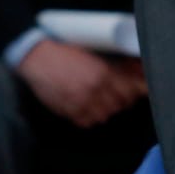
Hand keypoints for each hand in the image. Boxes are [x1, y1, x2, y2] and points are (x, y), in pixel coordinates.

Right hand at [17, 40, 145, 127]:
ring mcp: (81, 102)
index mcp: (102, 72)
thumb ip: (113, 64)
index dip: (136, 90)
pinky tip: (87, 106)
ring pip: (105, 115)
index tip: (137, 89)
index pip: (130, 90)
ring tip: (100, 98)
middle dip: (122, 99)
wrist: (37, 57)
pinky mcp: (69, 111)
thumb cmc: (64, 51)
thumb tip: (136, 67)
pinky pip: (87, 122)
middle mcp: (94, 89)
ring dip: (106, 108)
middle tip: (118, 92)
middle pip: (120, 104)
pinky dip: (90, 116)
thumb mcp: (92, 53)